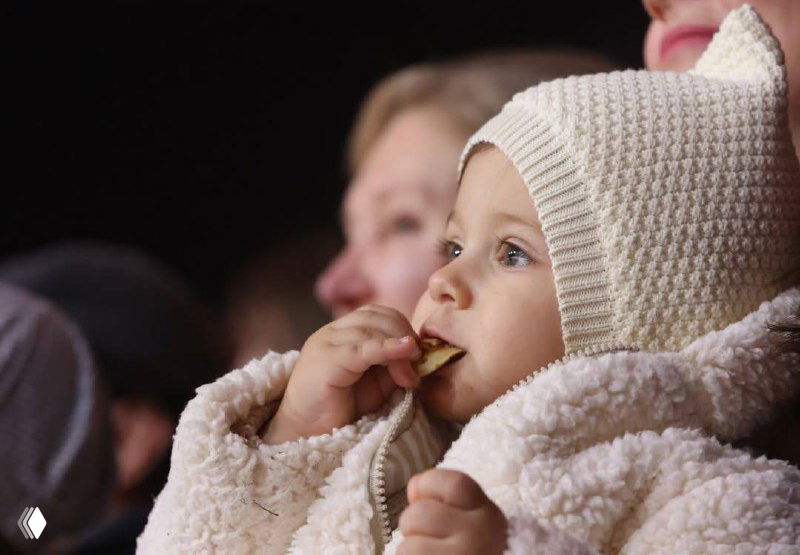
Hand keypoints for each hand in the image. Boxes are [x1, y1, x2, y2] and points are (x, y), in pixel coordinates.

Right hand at [263, 304, 421, 442]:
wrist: (306, 433)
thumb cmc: (341, 408)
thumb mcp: (376, 381)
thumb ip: (394, 363)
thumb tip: (420, 354)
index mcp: (342, 332)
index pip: (378, 313)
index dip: (402, 327)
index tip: (419, 353)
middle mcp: (332, 332)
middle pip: (376, 316)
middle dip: (404, 335)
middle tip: (419, 366)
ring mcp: (326, 343)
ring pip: (371, 329)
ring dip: (399, 351)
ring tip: (409, 378)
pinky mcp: (325, 360)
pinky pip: (362, 348)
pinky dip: (388, 348)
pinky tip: (405, 351)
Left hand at [398, 469, 507, 554]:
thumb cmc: (472, 549)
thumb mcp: (466, 524)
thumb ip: (443, 500)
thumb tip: (414, 485)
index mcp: (489, 515)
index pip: (456, 482)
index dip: (429, 485)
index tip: (422, 498)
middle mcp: (481, 535)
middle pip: (422, 512)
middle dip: (412, 524)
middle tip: (427, 539)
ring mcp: (464, 554)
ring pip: (410, 541)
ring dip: (409, 547)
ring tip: (429, 553)